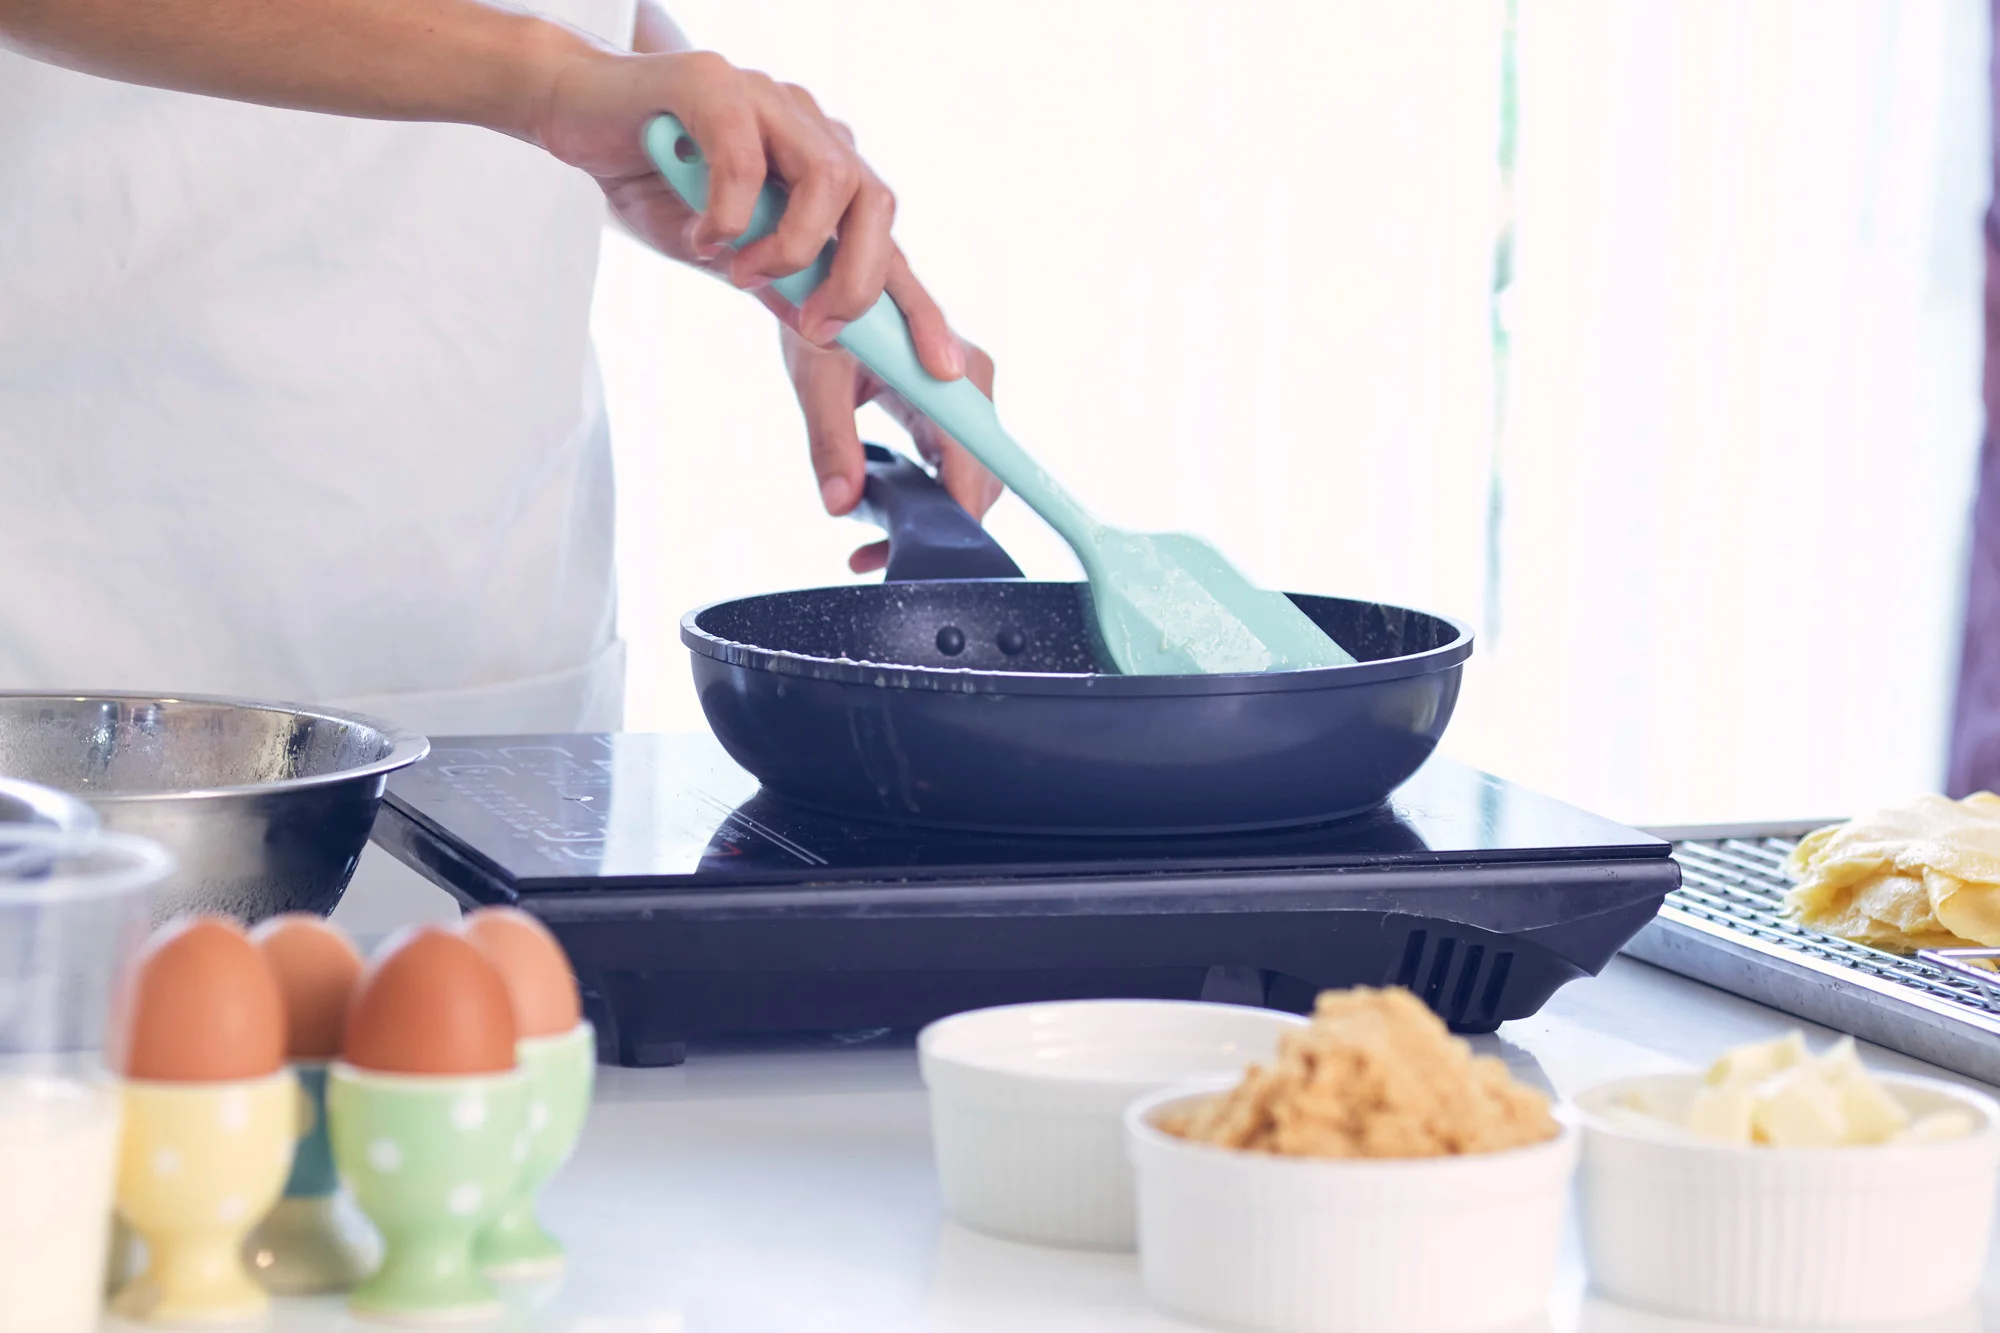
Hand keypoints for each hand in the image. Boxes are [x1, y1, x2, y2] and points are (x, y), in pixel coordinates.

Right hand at [530, 43, 1000, 570]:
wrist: (576, 114)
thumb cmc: (655, 183)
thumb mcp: (728, 253)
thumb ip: (778, 284)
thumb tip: (822, 331)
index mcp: (823, 171)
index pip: (887, 243)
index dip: (919, 306)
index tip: (941, 369)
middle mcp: (810, 131)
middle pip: (877, 205)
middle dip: (856, 283)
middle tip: (815, 330)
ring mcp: (770, 102)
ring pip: (831, 176)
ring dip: (792, 248)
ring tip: (741, 276)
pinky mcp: (715, 86)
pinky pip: (746, 154)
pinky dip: (730, 209)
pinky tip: (703, 236)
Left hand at [783, 327, 1003, 573]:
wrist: (819, 271)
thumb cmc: (821, 303)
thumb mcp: (817, 373)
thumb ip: (830, 439)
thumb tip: (841, 503)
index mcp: (947, 367)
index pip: (972, 454)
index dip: (962, 508)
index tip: (941, 549)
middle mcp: (967, 383)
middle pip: (976, 474)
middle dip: (936, 525)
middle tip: (877, 559)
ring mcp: (960, 399)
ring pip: (964, 478)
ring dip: (926, 518)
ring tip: (869, 550)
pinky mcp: (943, 411)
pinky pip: (946, 466)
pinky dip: (920, 499)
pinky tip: (879, 522)